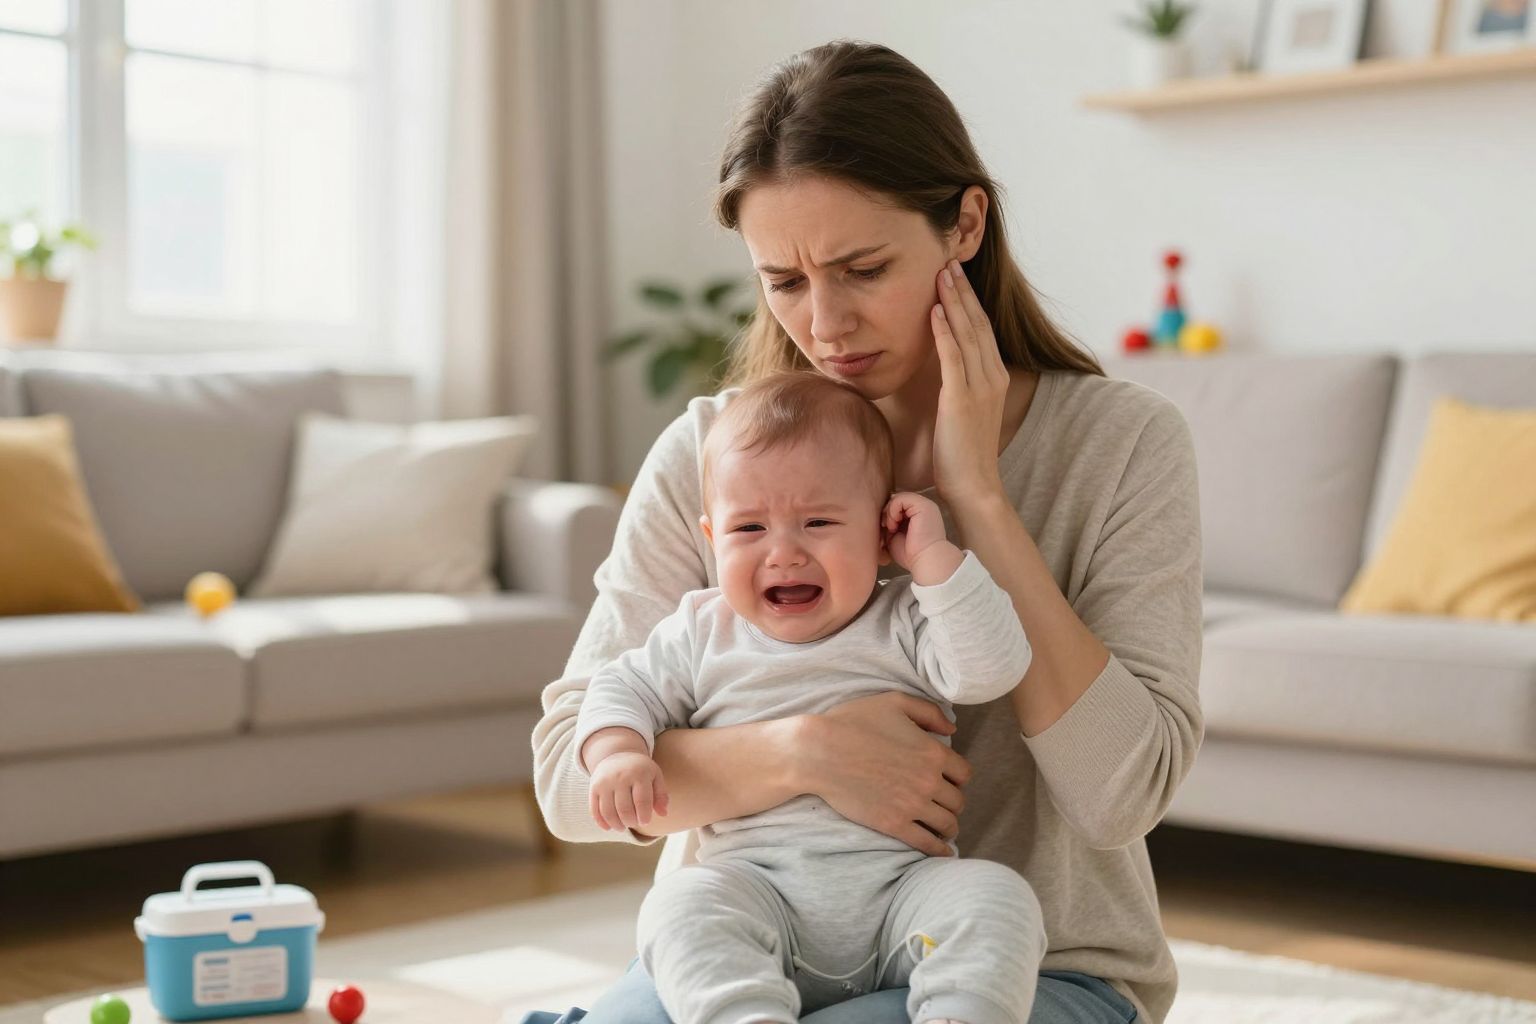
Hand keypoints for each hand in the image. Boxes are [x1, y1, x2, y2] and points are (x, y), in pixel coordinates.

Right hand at [588, 751, 668, 830]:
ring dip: (616, 825)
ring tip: (622, 827)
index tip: (645, 822)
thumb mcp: (655, 776)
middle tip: (634, 823)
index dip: (644, 816)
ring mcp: (605, 782)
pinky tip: (609, 827)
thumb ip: (661, 795)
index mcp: (639, 773)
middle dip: (631, 822)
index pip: (642, 801)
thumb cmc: (641, 770)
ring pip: (608, 812)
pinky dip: (601, 822)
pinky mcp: (594, 788)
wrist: (617, 754)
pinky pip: (595, 809)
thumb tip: (664, 814)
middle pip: (624, 809)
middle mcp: (620, 777)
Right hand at [804, 692, 971, 857]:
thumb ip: (929, 712)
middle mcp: (928, 780)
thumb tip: (952, 730)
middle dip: (952, 802)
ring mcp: (912, 805)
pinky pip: (927, 843)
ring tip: (943, 828)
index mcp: (933, 752)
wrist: (818, 752)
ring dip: (949, 826)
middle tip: (943, 804)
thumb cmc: (853, 722)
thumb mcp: (894, 701)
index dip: (957, 777)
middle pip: (957, 800)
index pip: (963, 773)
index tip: (948, 781)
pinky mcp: (894, 824)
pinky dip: (939, 850)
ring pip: (947, 823)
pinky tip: (942, 851)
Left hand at [883, 492, 961, 583]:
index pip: (898, 505)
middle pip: (897, 499)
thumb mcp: (895, 535)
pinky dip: (892, 511)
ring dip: (889, 512)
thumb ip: (890, 523)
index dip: (888, 514)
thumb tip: (880, 514)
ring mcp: (924, 504)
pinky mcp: (923, 505)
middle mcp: (923, 506)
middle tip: (886, 528)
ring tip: (891, 528)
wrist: (926, 561)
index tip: (885, 529)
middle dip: (887, 512)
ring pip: (898, 497)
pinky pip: (900, 498)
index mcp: (919, 514)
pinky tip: (894, 525)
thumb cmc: (911, 554)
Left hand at [931, 259, 1008, 504]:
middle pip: (977, 324)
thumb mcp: (965, 412)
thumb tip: (945, 372)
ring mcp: (979, 387)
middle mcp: (992, 377)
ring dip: (952, 302)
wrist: (974, 486)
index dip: (969, 302)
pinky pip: (953, 357)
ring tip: (941, 275)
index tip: (955, 278)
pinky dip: (943, 332)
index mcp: (995, 378)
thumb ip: (959, 387)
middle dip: (962, 292)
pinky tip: (932, 311)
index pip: (982, 331)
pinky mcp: (961, 399)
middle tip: (948, 262)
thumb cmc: (964, 455)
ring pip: (967, 333)